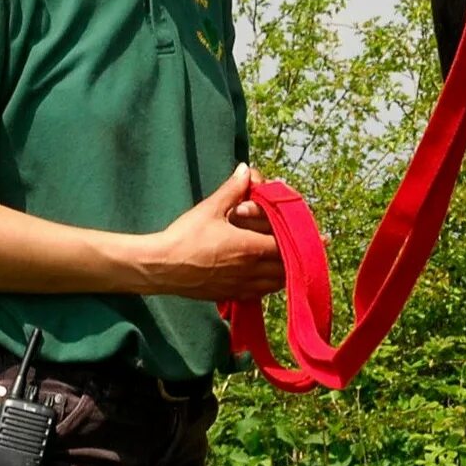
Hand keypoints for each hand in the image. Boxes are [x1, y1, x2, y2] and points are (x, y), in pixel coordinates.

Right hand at [143, 165, 284, 302]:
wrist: (162, 267)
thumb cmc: (185, 236)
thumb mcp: (210, 209)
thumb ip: (233, 189)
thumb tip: (246, 169)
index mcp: (251, 247)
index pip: (288, 245)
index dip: (297, 238)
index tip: (302, 231)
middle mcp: (251, 270)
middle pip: (287, 268)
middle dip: (294, 256)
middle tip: (293, 244)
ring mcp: (242, 286)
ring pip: (276, 284)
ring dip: (283, 272)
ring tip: (281, 259)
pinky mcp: (231, 295)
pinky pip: (260, 293)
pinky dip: (267, 285)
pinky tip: (262, 275)